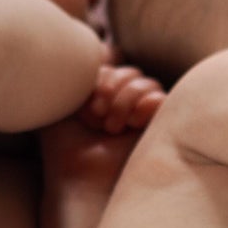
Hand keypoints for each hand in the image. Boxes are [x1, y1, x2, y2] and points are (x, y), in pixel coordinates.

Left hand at [40, 63, 165, 189]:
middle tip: (96, 114)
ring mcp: (144, 120)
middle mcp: (126, 107)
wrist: (80, 179)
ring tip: (111, 126)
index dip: (102, 75)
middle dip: (112, 86)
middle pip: (131, 71)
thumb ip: (78, 71)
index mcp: (105, 98)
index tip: (85, 103)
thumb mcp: (63, 100)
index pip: (114, 65)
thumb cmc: (65, 147)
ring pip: (146, 83)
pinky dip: (146, 104)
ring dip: (126, 98)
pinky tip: (132, 123)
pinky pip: (163, 99)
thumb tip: (104, 48)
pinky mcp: (161, 131)